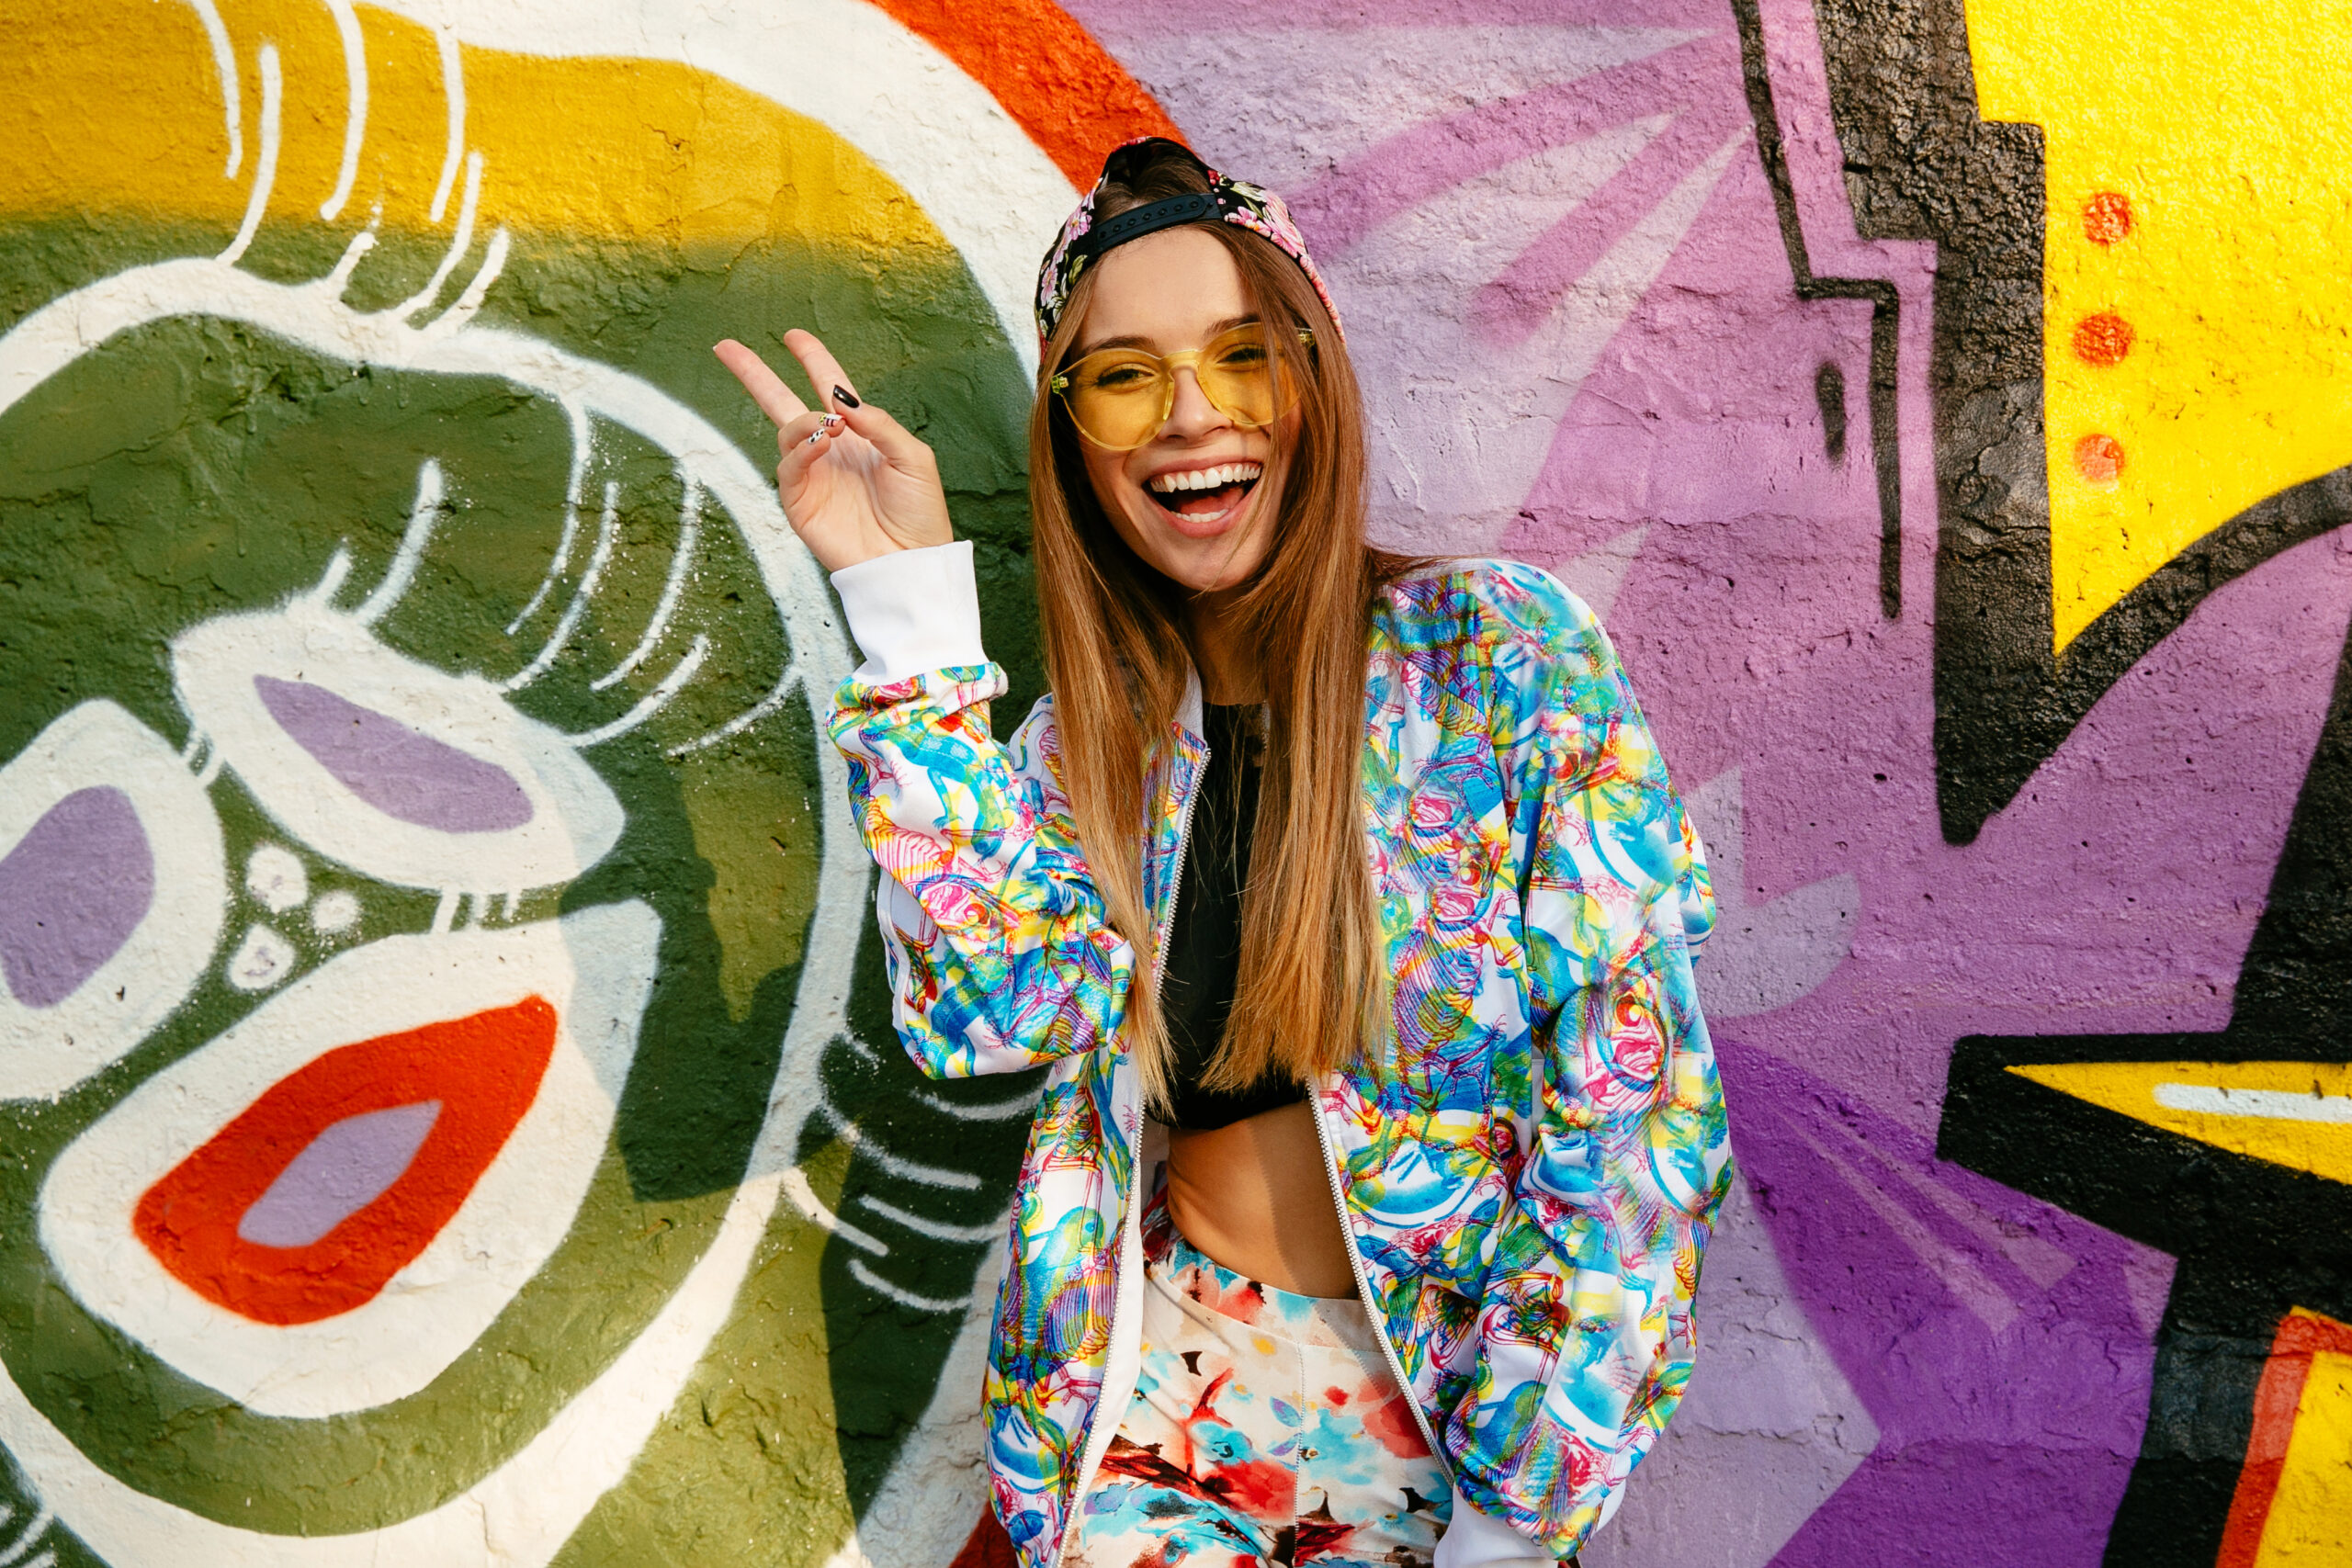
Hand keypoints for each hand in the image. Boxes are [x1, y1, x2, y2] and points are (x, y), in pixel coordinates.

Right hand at [713, 329, 953, 571]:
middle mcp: (829, 450)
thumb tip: (839, 396)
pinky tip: (822, 443)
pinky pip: (789, 466)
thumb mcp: (912, 457)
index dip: (812, 359)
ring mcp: (811, 475)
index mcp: (858, 434)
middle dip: (754, 374)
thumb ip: (878, 423)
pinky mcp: (800, 502)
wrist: (910, 562)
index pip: (828, 387)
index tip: (794, 336)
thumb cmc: (920, 512)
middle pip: (782, 402)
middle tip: (726, 347)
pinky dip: (801, 449)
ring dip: (804, 422)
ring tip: (830, 428)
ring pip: (786, 432)